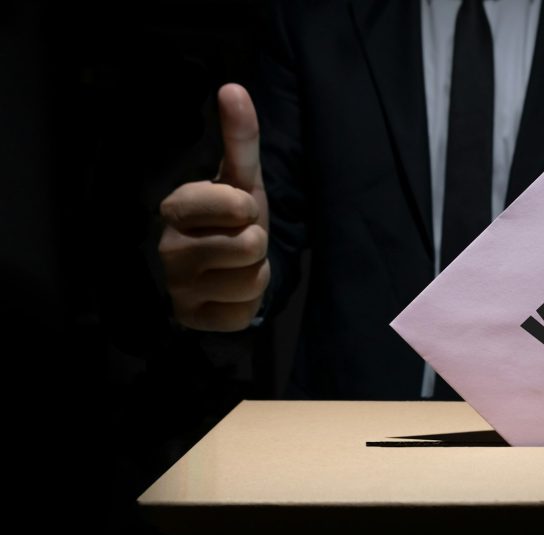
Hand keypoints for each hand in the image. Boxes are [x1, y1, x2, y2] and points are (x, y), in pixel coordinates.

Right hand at [159, 84, 269, 330]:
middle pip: (250, 245)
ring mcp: (177, 287)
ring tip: (234, 266)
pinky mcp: (192, 320)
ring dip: (255, 274)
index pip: (233, 205)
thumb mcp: (239, 180)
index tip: (238, 210)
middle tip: (238, 241)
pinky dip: (246, 304)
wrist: (217, 272)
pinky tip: (228, 293)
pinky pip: (243, 313)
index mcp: (176, 207)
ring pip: (252, 280)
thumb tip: (234, 87)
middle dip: (257, 243)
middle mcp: (168, 248)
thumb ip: (239, 138)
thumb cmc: (230, 219)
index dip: (246, 209)